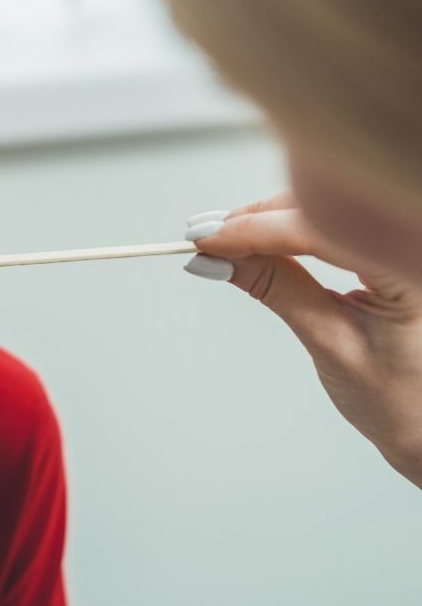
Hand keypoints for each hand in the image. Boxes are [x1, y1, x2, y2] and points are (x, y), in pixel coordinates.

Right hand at [185, 192, 421, 488]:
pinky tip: (258, 237)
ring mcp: (403, 246)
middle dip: (257, 218)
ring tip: (222, 239)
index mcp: (411, 271)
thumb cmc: (404, 398)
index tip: (206, 237)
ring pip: (323, 208)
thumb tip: (217, 259)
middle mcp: (412, 246)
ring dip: (269, 219)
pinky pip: (335, 221)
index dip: (256, 229)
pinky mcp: (390, 249)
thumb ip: (275, 289)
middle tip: (204, 236)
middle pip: (320, 207)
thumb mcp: (330, 342)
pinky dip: (292, 226)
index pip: (321, 230)